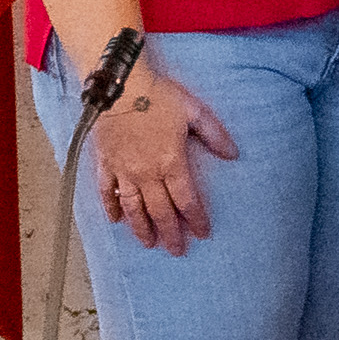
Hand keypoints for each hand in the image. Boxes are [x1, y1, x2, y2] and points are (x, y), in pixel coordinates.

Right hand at [90, 63, 234, 254]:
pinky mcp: (104, 164)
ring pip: (133, 208)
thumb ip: (215, 135)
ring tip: (149, 244)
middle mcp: (146, 173)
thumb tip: (234, 155)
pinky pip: (106, 192)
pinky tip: (115, 221)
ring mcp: (123, 171)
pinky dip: (110, 208)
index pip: (187, 199)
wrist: (120, 88)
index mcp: (171, 162)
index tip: (203, 234)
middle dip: (170, 233)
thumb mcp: (195, 112)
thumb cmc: (160, 97)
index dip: (196, 218)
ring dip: (141, 228)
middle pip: (160, 211)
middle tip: (177, 251)